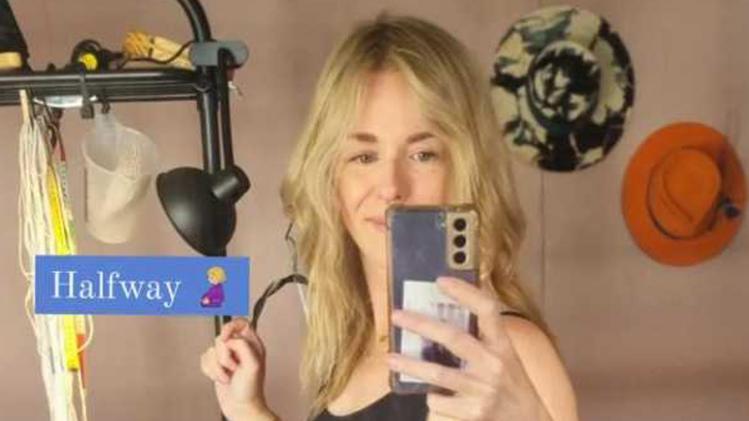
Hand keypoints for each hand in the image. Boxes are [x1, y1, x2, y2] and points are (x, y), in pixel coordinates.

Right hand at [200, 318, 275, 420]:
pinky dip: (210, 371)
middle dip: (224, 356)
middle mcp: (239, 348)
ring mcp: (227, 357)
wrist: (240, 407)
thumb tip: (230, 340)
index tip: (226, 339)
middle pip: (221, 338)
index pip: (241, 323)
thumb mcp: (253, 364)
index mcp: (251, 344)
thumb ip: (243, 346)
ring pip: (211, 350)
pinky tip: (221, 378)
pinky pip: (204, 359)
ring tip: (228, 376)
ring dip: (217, 367)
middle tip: (233, 368)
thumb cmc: (251, 389)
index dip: (230, 327)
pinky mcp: (216, 365)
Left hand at [388, 277, 550, 420]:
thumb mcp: (505, 356)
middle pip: (453, 338)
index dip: (464, 292)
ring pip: (438, 374)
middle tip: (397, 315)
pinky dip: (431, 397)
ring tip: (390, 358)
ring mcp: (484, 390)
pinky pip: (439, 401)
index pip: (487, 309)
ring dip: (410, 365)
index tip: (441, 281)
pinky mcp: (473, 413)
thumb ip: (482, 339)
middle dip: (421, 325)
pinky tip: (431, 394)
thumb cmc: (511, 384)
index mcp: (503, 345)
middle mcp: (494, 364)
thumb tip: (440, 317)